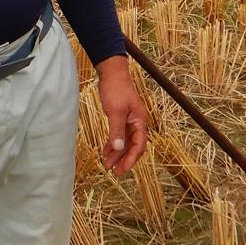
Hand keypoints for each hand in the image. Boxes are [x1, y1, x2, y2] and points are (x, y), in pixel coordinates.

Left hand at [95, 55, 149, 176]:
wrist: (111, 72)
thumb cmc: (115, 89)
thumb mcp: (115, 111)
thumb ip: (117, 131)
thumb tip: (118, 149)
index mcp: (140, 122)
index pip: (139, 146)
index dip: (131, 159)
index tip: (121, 170)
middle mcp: (137, 123)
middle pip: (133, 146)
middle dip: (123, 159)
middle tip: (113, 172)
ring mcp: (129, 120)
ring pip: (125, 142)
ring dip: (117, 153)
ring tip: (107, 164)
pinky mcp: (121, 118)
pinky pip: (119, 135)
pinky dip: (113, 144)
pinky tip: (106, 151)